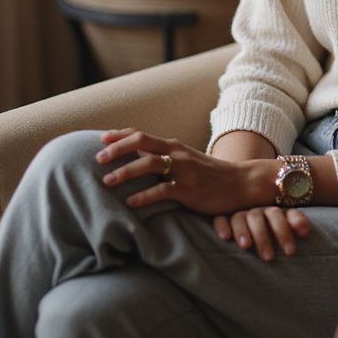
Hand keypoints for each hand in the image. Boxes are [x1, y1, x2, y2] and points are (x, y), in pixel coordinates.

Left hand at [96, 128, 266, 215]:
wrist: (240, 182)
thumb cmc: (210, 174)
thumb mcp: (187, 161)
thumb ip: (165, 160)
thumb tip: (138, 164)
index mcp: (173, 145)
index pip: (141, 134)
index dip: (120, 135)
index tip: (100, 139)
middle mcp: (176, 153)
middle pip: (142, 142)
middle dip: (117, 149)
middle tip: (97, 158)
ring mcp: (183, 170)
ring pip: (149, 164)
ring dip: (125, 171)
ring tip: (107, 181)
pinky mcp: (189, 189)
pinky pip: (163, 190)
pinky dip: (144, 196)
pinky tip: (130, 203)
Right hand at [213, 207, 310, 261]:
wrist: (245, 210)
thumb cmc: (272, 227)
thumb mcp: (284, 224)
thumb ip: (295, 223)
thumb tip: (306, 230)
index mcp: (272, 210)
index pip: (279, 215)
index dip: (285, 231)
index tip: (291, 252)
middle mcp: (255, 209)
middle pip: (259, 217)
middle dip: (264, 237)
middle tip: (269, 258)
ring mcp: (239, 212)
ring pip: (240, 217)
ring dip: (243, 231)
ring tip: (246, 247)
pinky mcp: (222, 215)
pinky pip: (220, 217)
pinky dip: (222, 225)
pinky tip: (225, 236)